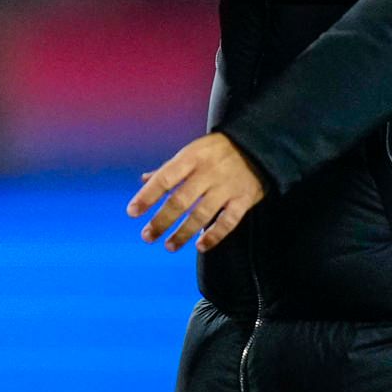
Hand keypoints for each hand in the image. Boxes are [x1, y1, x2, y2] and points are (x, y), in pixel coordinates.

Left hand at [127, 132, 266, 252]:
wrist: (258, 145)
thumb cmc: (217, 150)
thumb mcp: (192, 151)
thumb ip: (169, 168)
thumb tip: (143, 179)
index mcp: (191, 157)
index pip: (164, 178)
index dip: (147, 196)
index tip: (132, 212)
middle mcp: (208, 172)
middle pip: (180, 201)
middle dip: (161, 221)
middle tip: (147, 236)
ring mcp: (226, 187)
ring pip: (201, 214)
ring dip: (183, 233)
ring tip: (169, 246)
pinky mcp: (244, 199)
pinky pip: (228, 221)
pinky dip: (214, 235)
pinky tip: (200, 246)